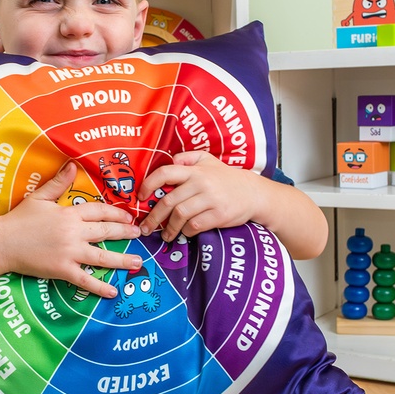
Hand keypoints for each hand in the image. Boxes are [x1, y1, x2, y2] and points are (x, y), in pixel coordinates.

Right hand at [0, 162, 142, 297]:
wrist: (2, 243)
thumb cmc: (19, 219)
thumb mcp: (40, 197)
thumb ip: (59, 182)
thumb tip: (73, 164)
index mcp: (69, 213)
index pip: (100, 211)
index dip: (117, 213)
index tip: (129, 216)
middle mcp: (74, 232)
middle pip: (106, 231)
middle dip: (125, 232)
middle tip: (139, 234)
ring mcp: (69, 252)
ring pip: (102, 257)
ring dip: (122, 259)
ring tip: (138, 262)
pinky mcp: (62, 269)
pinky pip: (85, 280)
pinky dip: (100, 287)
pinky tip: (113, 291)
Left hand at [137, 152, 263, 241]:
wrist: (254, 192)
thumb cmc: (226, 178)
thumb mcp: (208, 160)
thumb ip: (187, 158)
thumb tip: (170, 161)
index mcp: (194, 170)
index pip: (165, 173)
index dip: (149, 185)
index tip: (140, 197)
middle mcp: (201, 183)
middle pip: (169, 201)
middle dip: (153, 217)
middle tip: (145, 227)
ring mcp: (210, 199)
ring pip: (180, 215)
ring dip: (169, 228)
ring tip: (165, 235)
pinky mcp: (219, 214)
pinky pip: (194, 226)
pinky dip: (186, 231)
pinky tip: (185, 233)